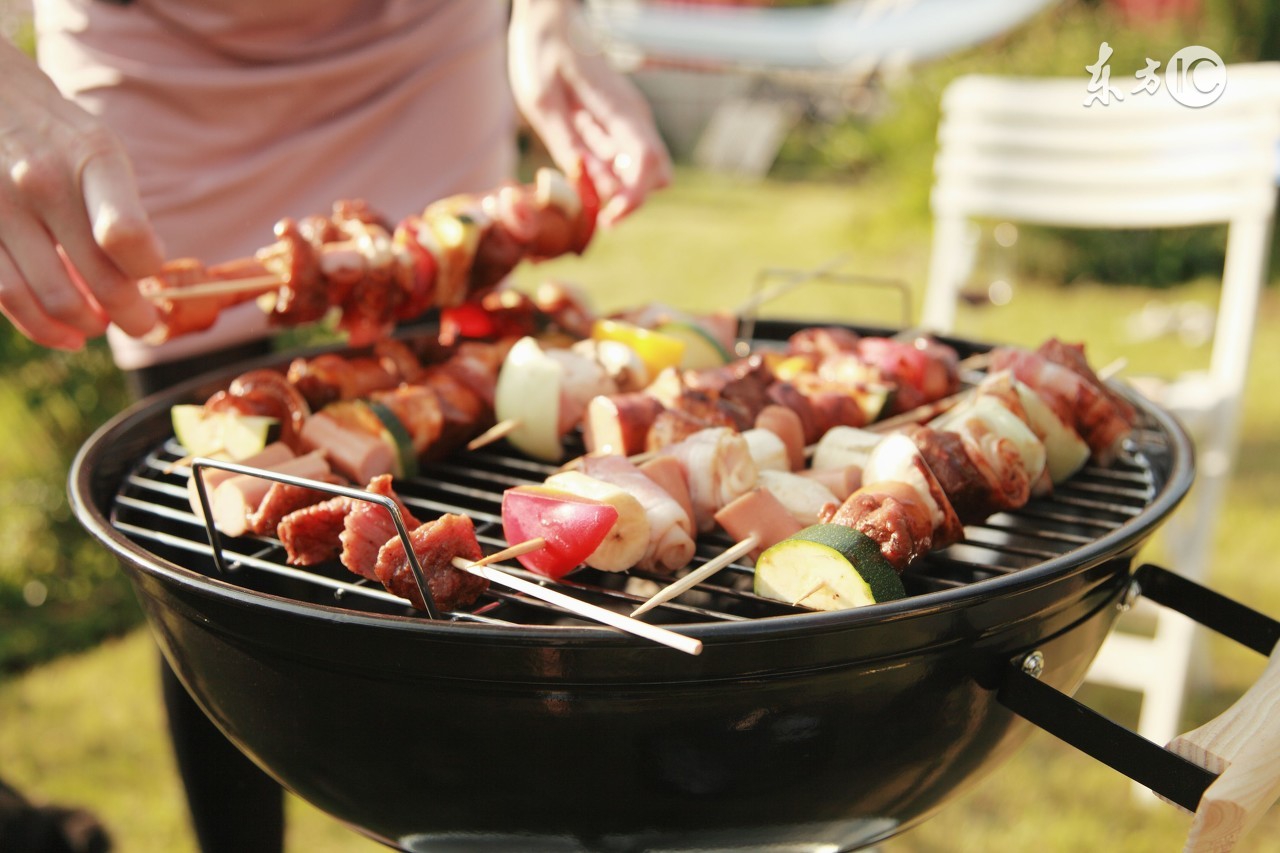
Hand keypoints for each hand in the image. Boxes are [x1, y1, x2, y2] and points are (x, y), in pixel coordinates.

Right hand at [0, 40, 161, 349]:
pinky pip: (5, 295)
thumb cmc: (57, 138)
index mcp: (92, 158)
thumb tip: (144, 283)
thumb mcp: (101, 152)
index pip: (127, 235)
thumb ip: (124, 212)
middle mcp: (42, 181)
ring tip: (98, 327)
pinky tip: (63, 333)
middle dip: (132, 316)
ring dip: (84, 327)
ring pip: (51, 298)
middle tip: (143, 325)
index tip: (154, 281)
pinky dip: (40, 326)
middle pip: (100, 278)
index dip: (148, 271)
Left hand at [508, 0, 671, 227]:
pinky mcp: (620, 128)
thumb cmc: (543, 56)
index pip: (647, 163)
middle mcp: (635, 119)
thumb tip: (586, 183)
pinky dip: (610, 178)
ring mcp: (631, 123)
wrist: (550, 25)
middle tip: (589, 203)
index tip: (608, 220)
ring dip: (618, 188)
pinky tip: (581, 168)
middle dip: (630, 198)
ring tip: (579, 176)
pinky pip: (626, 164)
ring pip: (645, 173)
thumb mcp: (541, 101)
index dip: (634, 198)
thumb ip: (566, 143)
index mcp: (621, 110)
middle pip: (657, 175)